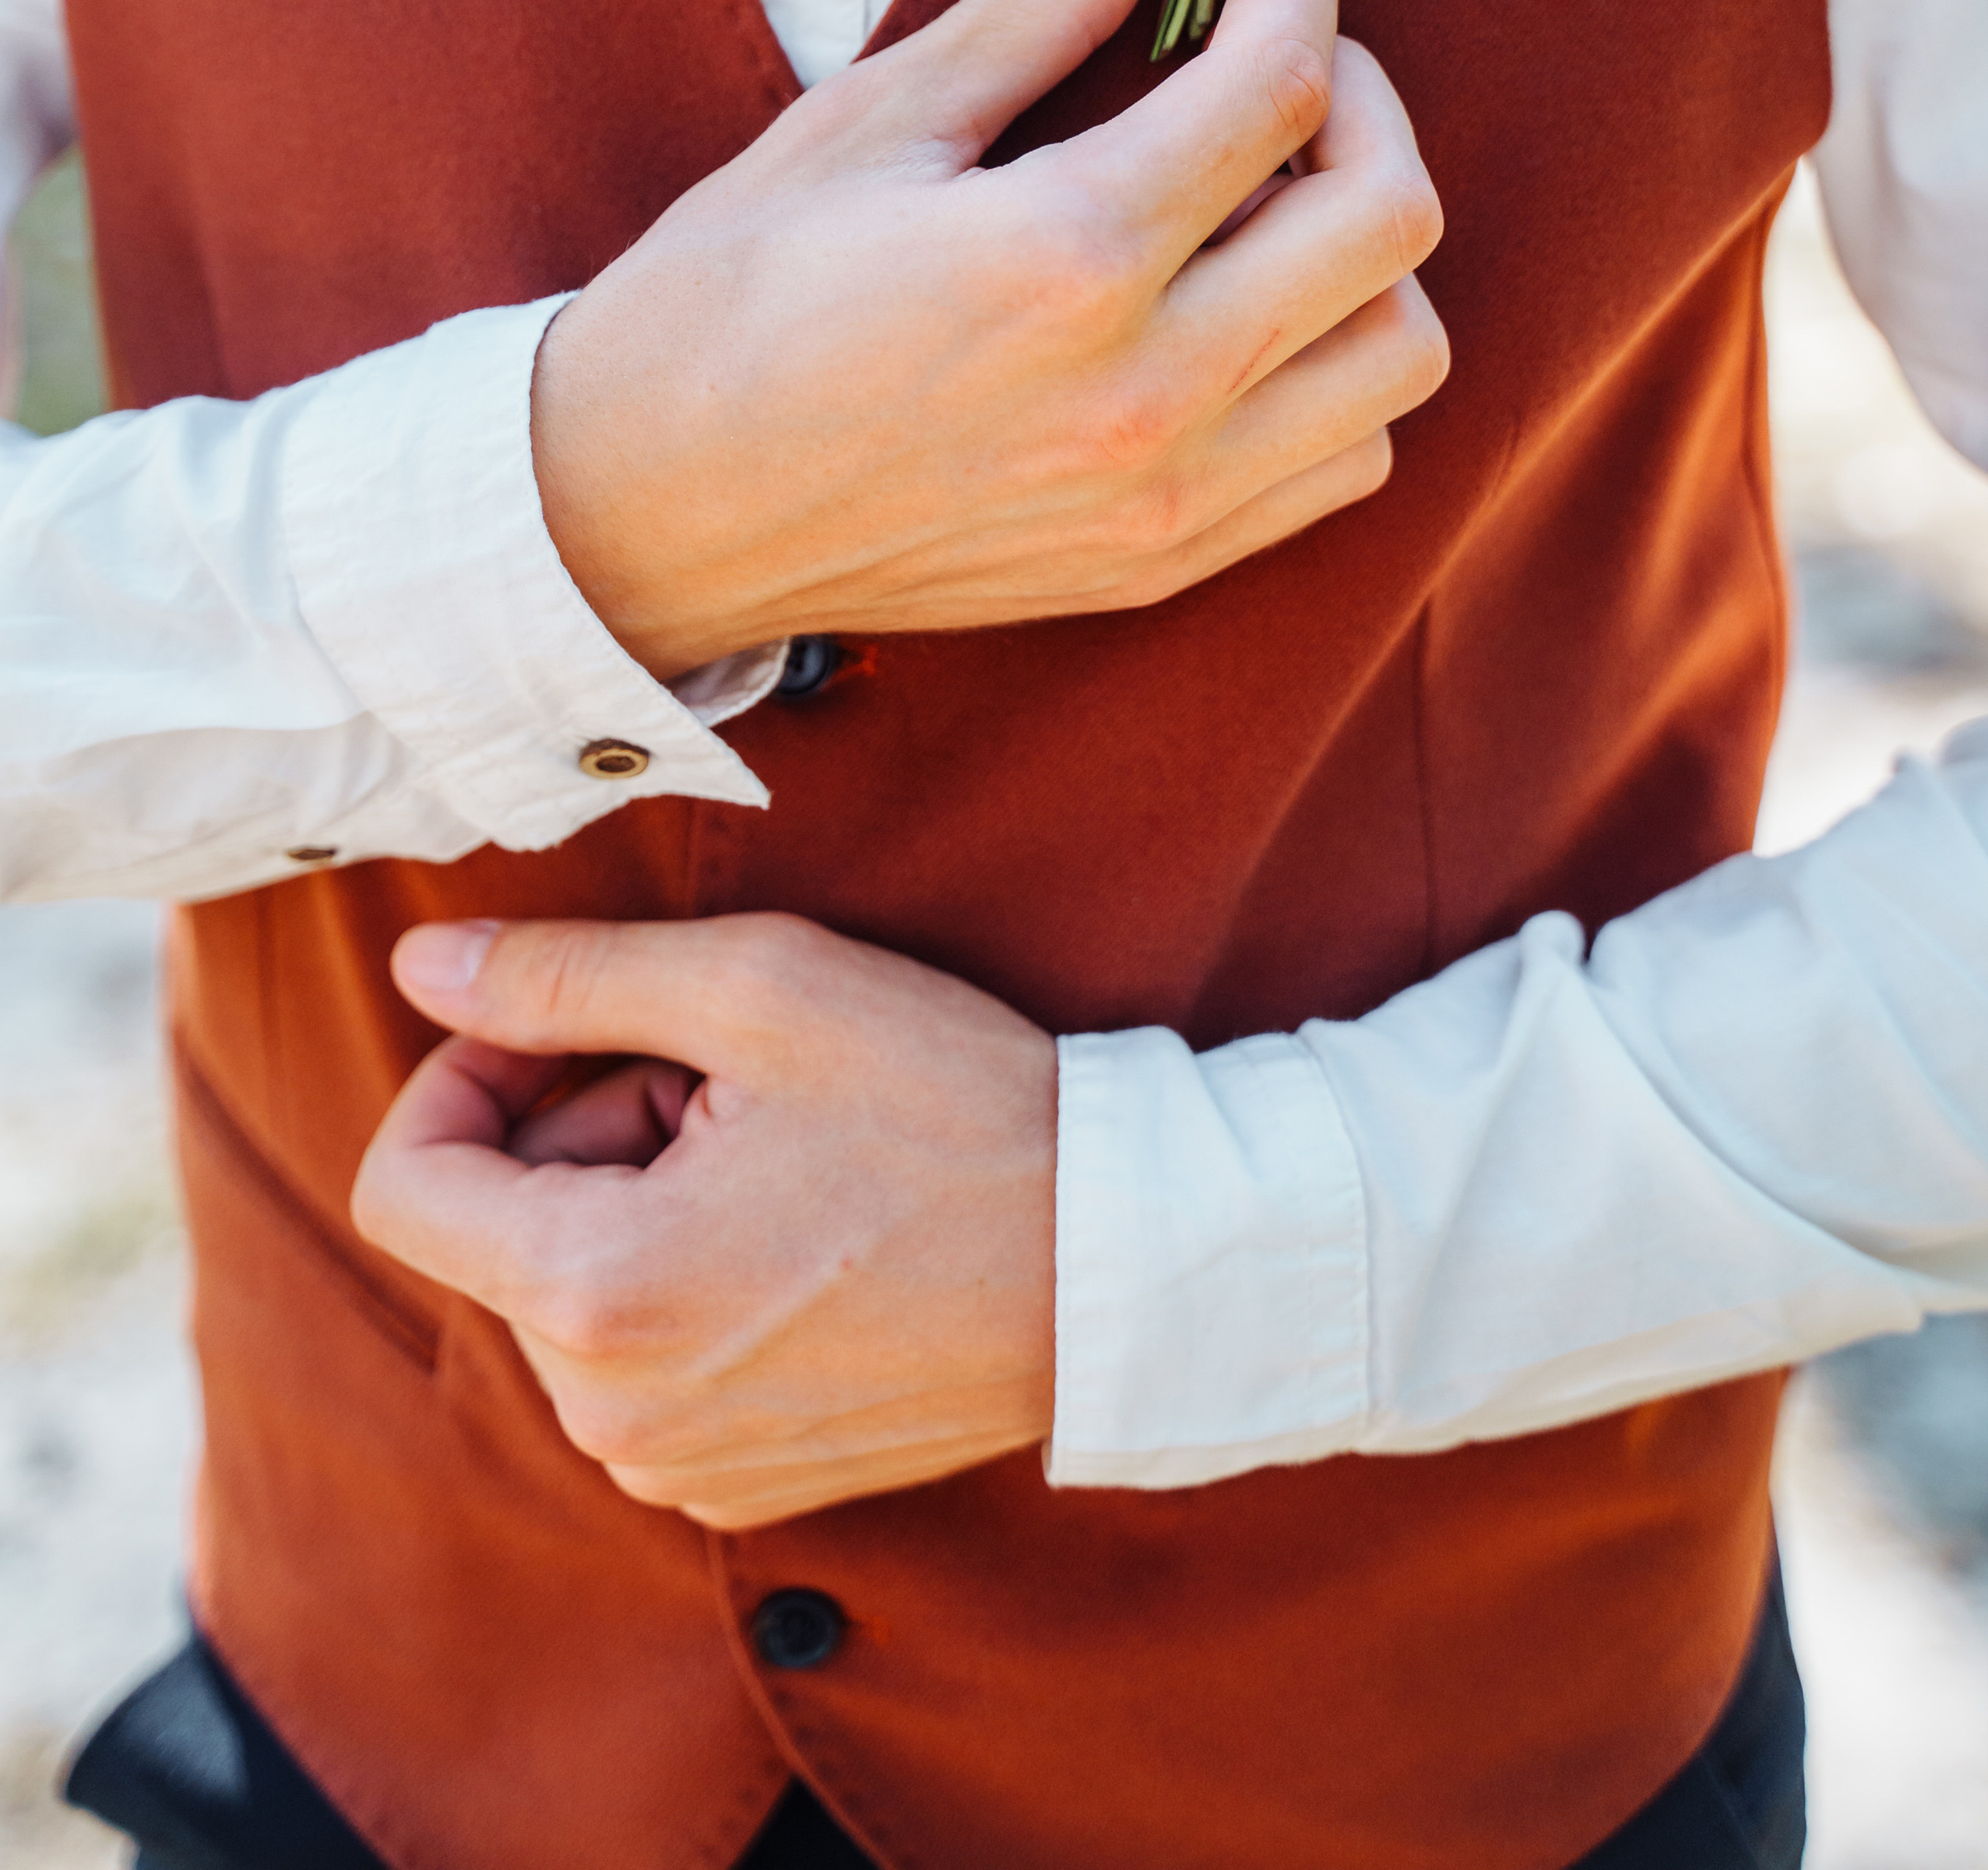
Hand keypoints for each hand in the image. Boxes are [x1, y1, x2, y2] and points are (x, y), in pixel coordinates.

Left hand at [351, 912, 1056, 1527]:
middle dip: (586, 1133)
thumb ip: (564, 977)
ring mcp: (676, 1467)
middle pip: (500, 1232)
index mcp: (598, 1293)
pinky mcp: (737, 1489)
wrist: (1117, 1260)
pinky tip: (806, 1241)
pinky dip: (689, 1287)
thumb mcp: (758, 989)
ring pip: (573, 1294)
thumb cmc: (951, 1107)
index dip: (462, 1075)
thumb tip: (419, 965)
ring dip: (641, 1205)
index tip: (564, 1026)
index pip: (404, 1185)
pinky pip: (644, 1366)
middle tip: (730, 1086)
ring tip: (782, 1162)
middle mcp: (613, 1414)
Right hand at [533, 0, 1447, 678]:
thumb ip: (1036, 1)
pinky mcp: (1160, 561)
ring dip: (1368, 252)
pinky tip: (1249, 319)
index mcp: (1067, 254)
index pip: (1283, 82)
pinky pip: (1346, 461)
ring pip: (1402, 352)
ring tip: (1268, 201)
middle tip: (1280, 55)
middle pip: (1390, 214)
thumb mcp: (869, 123)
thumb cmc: (726, 305)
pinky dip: (1337, 373)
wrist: (645, 514)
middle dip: (1363, 95)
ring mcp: (1167, 495)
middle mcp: (1148, 389)